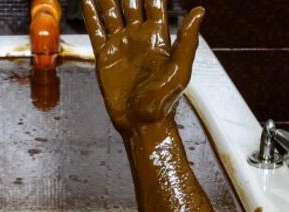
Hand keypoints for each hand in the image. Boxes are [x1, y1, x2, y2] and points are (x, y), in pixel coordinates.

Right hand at [82, 0, 203, 133]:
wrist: (141, 123)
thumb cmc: (164, 101)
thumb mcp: (181, 69)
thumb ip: (188, 39)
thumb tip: (200, 10)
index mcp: (158, 36)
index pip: (154, 3)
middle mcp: (139, 36)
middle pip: (131, 2)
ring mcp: (121, 44)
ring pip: (112, 12)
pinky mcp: (104, 57)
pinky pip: (96, 30)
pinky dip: (91, 15)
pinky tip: (88, 1)